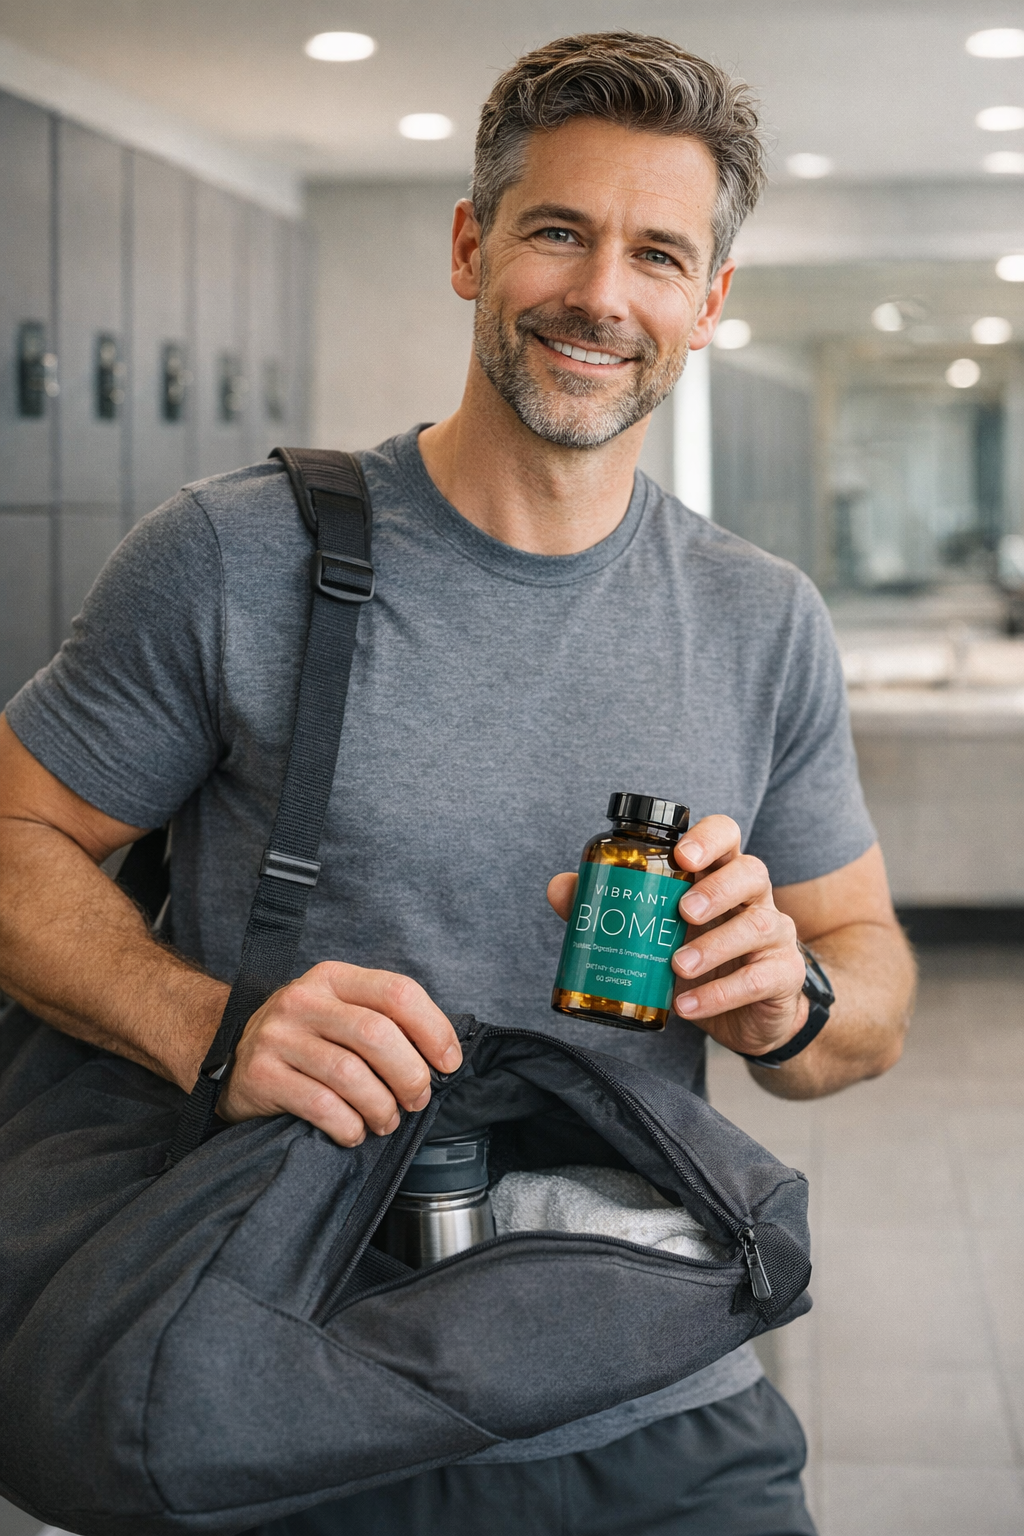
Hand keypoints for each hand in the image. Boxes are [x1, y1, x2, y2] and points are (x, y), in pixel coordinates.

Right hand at [216, 961, 461, 1146]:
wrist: (226, 1054)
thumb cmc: (303, 1039)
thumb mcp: (338, 1012)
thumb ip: (383, 1021)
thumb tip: (441, 1056)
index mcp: (333, 978)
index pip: (397, 992)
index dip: (434, 1029)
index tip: (448, 1063)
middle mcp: (303, 1000)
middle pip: (377, 1034)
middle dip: (410, 1074)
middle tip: (417, 1099)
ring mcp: (277, 1037)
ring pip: (350, 1074)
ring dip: (381, 1107)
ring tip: (385, 1120)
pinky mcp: (260, 1075)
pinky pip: (319, 1105)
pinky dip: (348, 1125)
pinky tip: (353, 1131)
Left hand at [547, 814, 806, 1058]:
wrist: (748, 1015)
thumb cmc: (698, 955)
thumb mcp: (657, 929)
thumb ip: (610, 905)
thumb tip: (560, 888)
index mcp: (721, 875)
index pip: (726, 836)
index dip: (708, 839)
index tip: (681, 855)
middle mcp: (754, 898)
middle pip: (752, 872)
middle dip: (717, 889)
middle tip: (681, 911)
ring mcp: (775, 935)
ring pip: (760, 924)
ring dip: (715, 945)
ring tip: (677, 966)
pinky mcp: (783, 976)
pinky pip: (760, 978)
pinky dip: (721, 993)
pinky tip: (688, 1006)